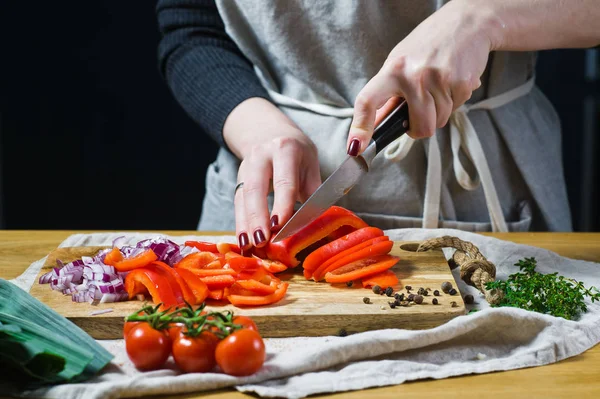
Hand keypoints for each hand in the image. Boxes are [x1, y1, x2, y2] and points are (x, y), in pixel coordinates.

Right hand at [223, 98, 320, 248]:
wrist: (268, 131)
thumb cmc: (296, 152)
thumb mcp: (310, 163)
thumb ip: (313, 191)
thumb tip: (320, 221)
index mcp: (285, 149)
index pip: (284, 180)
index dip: (282, 203)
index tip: (280, 225)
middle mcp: (260, 156)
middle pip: (256, 188)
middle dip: (258, 216)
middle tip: (262, 241)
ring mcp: (245, 167)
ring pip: (243, 198)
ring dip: (245, 224)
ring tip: (249, 247)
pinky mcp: (238, 180)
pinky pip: (237, 203)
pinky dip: (240, 224)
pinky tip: (243, 241)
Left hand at [346, 0, 493, 154]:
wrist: (466, 23)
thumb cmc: (428, 44)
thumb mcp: (400, 62)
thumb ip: (388, 94)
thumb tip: (376, 125)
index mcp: (393, 70)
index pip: (368, 101)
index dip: (360, 128)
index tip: (356, 148)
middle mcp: (414, 75)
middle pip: (419, 127)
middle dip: (420, 128)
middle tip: (420, 113)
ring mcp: (439, 79)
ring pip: (439, 121)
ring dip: (439, 113)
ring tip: (438, 89)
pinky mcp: (462, 82)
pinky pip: (455, 110)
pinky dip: (454, 102)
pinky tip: (451, 83)